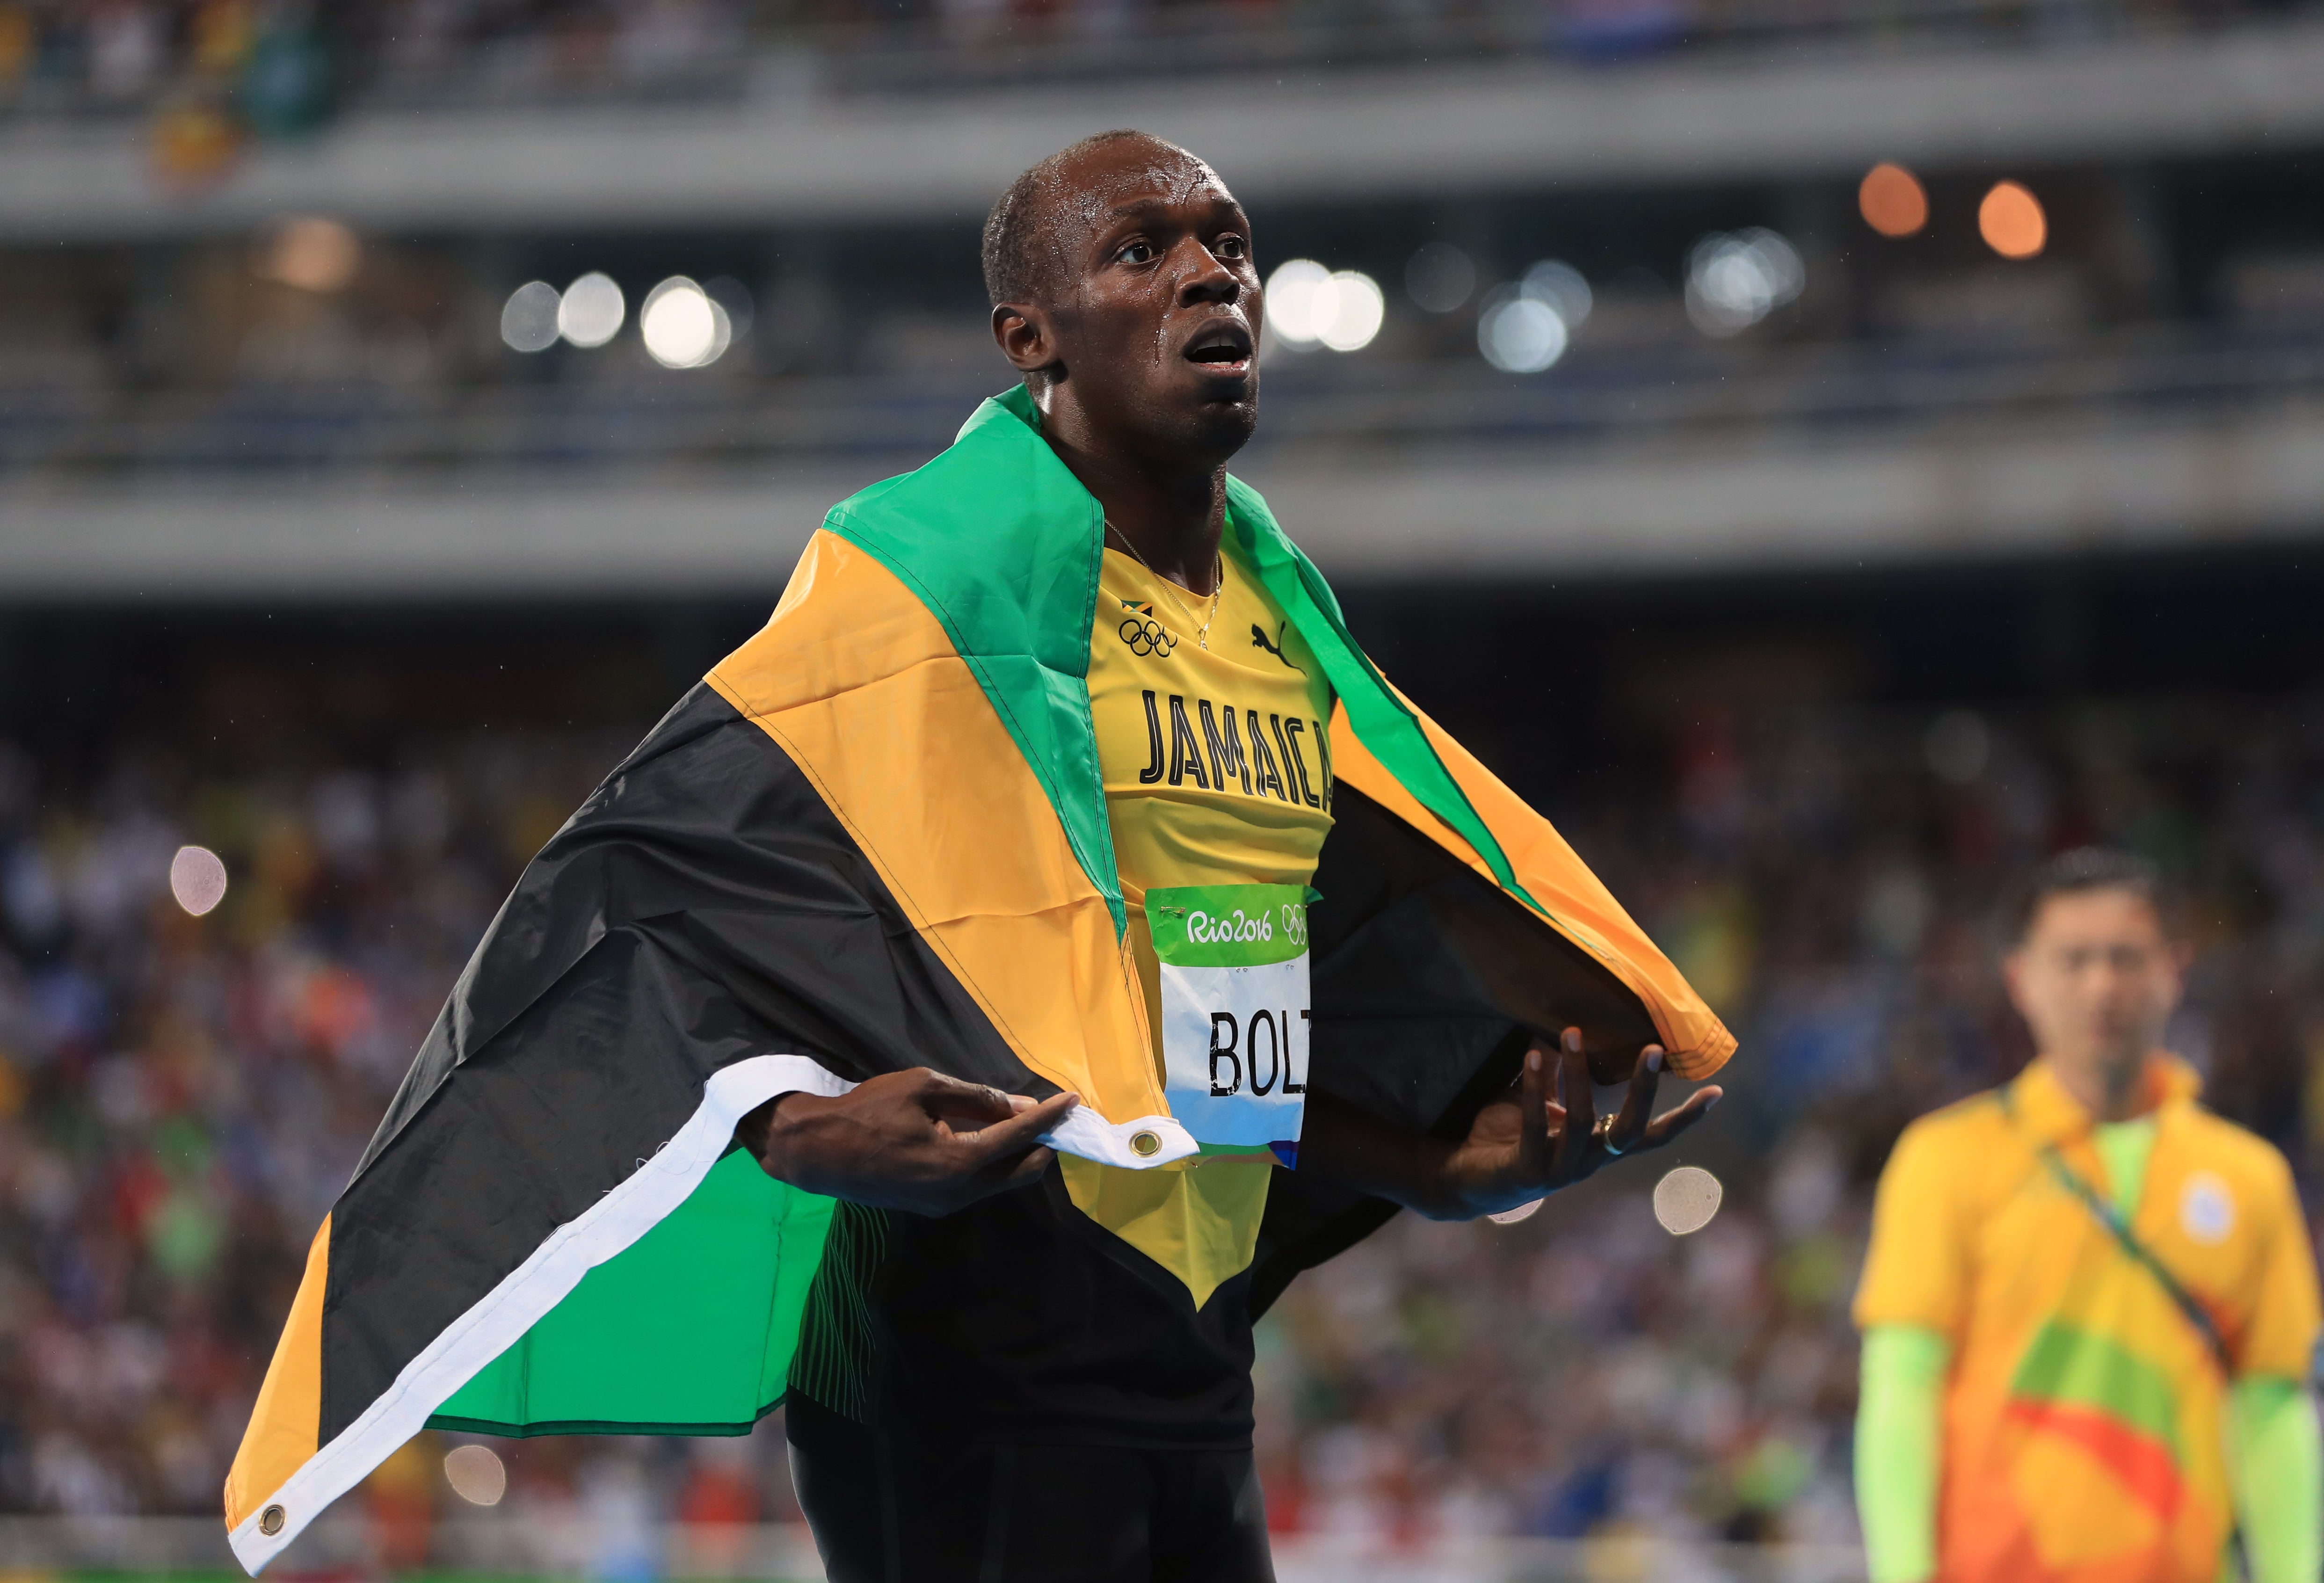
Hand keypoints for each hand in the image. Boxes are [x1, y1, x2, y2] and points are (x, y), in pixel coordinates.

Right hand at [735, 1069, 1078, 1216]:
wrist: (819, 1152)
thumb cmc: (868, 1111)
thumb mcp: (923, 1087)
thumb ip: (975, 1097)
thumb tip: (1018, 1106)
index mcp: (959, 1161)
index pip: (1018, 1137)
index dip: (1048, 1117)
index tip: (1071, 1100)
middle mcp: (959, 1192)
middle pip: (1021, 1172)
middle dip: (1044, 1145)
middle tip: (1058, 1120)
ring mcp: (946, 1204)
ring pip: (1001, 1183)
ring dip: (1021, 1157)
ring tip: (1033, 1127)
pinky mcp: (933, 1206)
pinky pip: (978, 1186)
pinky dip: (995, 1165)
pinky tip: (996, 1142)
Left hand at [1441, 1027, 1720, 1217]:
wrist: (1466, 1180)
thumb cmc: (1508, 1138)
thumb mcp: (1541, 1104)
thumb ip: (1559, 1079)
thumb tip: (1574, 1032)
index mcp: (1599, 1148)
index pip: (1651, 1135)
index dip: (1685, 1118)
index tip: (1717, 1091)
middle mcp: (1588, 1163)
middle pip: (1629, 1129)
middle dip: (1643, 1089)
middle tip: (1653, 1048)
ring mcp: (1559, 1171)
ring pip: (1581, 1120)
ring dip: (1577, 1073)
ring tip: (1569, 1032)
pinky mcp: (1527, 1172)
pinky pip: (1535, 1126)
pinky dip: (1535, 1089)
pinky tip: (1532, 1056)